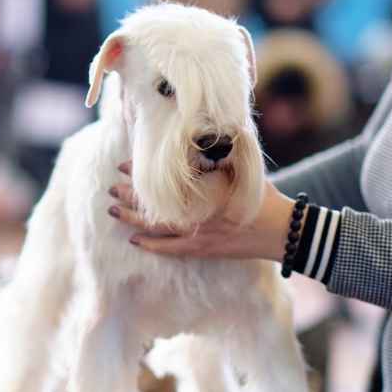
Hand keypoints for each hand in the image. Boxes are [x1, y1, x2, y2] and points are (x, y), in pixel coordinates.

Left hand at [107, 162, 294, 262]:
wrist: (282, 232)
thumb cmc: (262, 198)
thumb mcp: (241, 170)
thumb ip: (216, 159)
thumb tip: (195, 141)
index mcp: (205, 191)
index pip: (164, 181)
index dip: (142, 173)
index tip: (124, 165)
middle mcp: (197, 215)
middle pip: (154, 206)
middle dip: (129, 197)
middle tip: (110, 188)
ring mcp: (198, 235)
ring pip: (156, 229)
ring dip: (132, 219)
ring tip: (112, 210)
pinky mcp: (202, 250)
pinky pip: (169, 250)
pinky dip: (150, 245)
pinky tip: (134, 240)